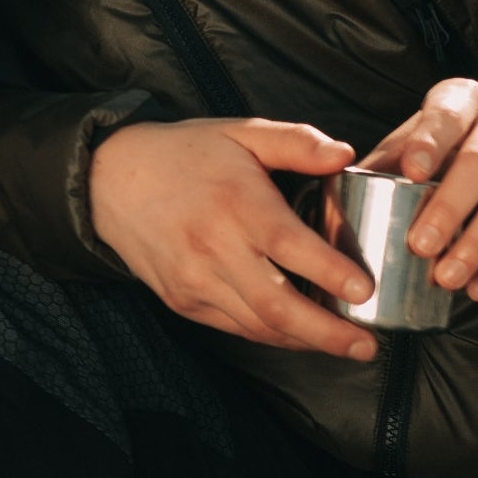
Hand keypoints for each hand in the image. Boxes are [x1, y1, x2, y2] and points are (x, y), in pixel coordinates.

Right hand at [87, 118, 377, 359]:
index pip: (288, 244)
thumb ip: (296, 141)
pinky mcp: (182, 300)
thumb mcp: (241, 132)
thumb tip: (345, 154)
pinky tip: (300, 333)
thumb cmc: (185, 154)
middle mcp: (213, 247)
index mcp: (235, 202)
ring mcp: (194, 280)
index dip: (329, 272)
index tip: (365, 290)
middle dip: (326, 332)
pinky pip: (235, 327)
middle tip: (367, 346)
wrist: (110, 181)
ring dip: (304, 340)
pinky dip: (272, 335)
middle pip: (275, 304)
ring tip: (345, 346)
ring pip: (257, 325)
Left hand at [359, 69, 477, 301]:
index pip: (447, 115)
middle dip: (451, 206)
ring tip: (447, 278)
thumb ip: (389, 157)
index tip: (410, 172)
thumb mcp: (427, 128)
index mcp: (463, 101)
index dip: (430, 143)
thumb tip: (335, 193)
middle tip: (420, 246)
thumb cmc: (462, 131)